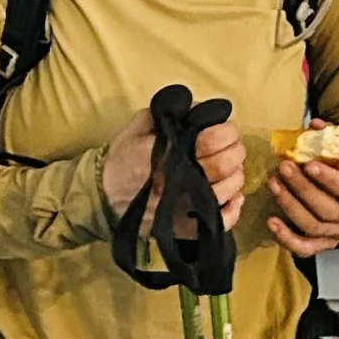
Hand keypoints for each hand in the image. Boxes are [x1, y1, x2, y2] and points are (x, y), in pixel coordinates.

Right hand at [101, 104, 244, 226]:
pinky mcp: (182, 228)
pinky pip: (218, 222)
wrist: (101, 195)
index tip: (227, 129)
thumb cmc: (122, 156)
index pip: (209, 141)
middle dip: (235, 151)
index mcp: (164, 154)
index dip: (226, 132)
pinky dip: (232, 210)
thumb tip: (204, 110)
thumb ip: (171, 114)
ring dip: (236, 177)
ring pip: (225, 192)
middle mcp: (175, 182)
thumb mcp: (140, 124)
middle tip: (234, 147)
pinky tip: (234, 198)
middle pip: (222, 165)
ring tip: (232, 170)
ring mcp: (180, 208)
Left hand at [268, 146, 338, 258]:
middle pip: (328, 209)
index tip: (308, 164)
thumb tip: (315, 125)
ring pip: (314, 226)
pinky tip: (271, 221)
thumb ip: (332, 139)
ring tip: (274, 183)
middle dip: (302, 188)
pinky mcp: (324, 244)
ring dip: (290, 205)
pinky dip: (286, 238)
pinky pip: (305, 248)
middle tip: (284, 168)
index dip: (329, 179)